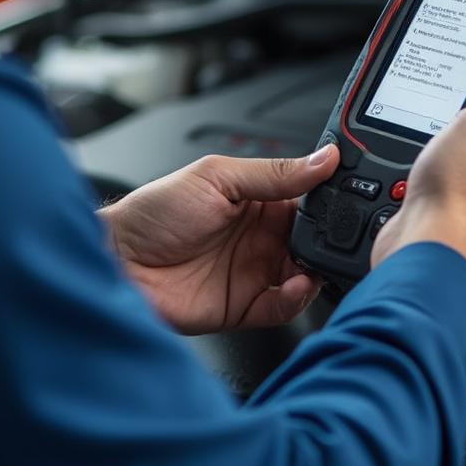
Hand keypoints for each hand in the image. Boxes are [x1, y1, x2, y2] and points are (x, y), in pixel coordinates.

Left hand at [100, 147, 340, 334]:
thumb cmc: (155, 213)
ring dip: (316, 271)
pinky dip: (297, 300)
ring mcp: (254, 272)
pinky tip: (295, 285)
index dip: (327, 200)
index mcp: (257, 200)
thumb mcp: (218, 178)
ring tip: (311, 263)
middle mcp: (260, 237)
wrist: (118, 261)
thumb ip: (274, 172)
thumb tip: (324, 158)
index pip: (306, 199)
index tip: (346, 198)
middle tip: (334, 236)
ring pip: (305, 275)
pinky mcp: (245, 307)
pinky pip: (284, 307)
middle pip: (312, 240)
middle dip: (328, 240)